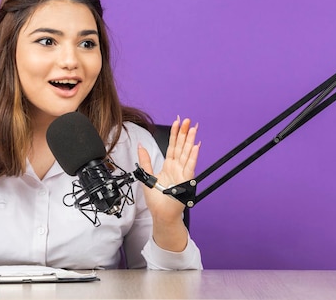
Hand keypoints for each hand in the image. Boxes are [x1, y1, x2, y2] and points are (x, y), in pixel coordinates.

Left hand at [137, 117, 199, 250]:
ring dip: (190, 141)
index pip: (173, 145)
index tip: (177, 122)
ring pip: (187, 153)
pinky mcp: (186, 181)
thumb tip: (140, 146)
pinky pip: (190, 166)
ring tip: (193, 129)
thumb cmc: (157, 199)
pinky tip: (196, 146)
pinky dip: (193, 156)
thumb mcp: (147, 176)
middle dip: (184, 133)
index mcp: (169, 165)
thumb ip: (145, 160)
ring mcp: (182, 173)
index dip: (175, 133)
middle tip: (188, 120)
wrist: (162, 214)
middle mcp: (177, 167)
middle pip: (181, 146)